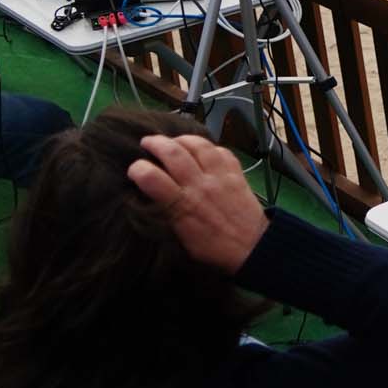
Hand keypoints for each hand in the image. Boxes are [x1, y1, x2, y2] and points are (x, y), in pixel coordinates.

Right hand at [125, 132, 268, 273]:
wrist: (253, 247)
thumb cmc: (213, 248)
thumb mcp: (181, 237)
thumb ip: (167, 214)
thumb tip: (152, 197)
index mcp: (182, 205)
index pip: (151, 177)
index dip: (137, 169)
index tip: (134, 169)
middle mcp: (200, 185)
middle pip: (173, 152)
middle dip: (155, 143)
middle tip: (147, 142)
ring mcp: (220, 176)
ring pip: (199, 145)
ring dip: (181, 139)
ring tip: (173, 141)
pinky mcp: (237, 173)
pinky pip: (221, 150)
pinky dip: (208, 147)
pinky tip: (201, 149)